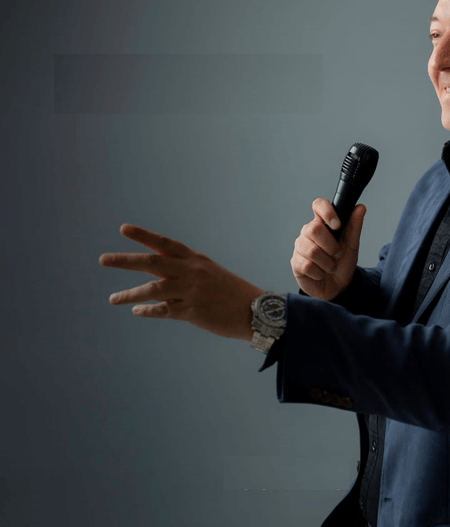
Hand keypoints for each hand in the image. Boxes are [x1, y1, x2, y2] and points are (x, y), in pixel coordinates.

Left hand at [99, 224, 263, 339]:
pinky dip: (147, 311)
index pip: (165, 243)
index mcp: (196, 260)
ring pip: (153, 289)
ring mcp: (191, 292)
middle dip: (126, 261)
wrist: (254, 310)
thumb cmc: (231, 291)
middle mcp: (191, 272)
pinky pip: (163, 311)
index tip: (123, 229)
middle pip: (153, 263)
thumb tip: (156, 275)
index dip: (143, 236)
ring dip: (129, 294)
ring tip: (112, 298)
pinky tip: (137, 310)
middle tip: (103, 259)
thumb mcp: (209, 273)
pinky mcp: (192, 312)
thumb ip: (184, 271)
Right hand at [291, 198, 365, 299]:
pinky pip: (307, 265)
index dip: (327, 212)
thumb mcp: (352, 246)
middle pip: (313, 229)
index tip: (337, 225)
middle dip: (331, 246)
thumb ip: (354, 227)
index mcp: (322, 224)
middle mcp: (308, 233)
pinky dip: (319, 273)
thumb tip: (360, 207)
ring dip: (327, 263)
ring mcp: (300, 247)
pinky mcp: (295, 263)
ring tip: (331, 267)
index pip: (318, 205)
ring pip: (311, 250)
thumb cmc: (342, 264)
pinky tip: (321, 274)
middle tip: (337, 255)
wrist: (338, 287)